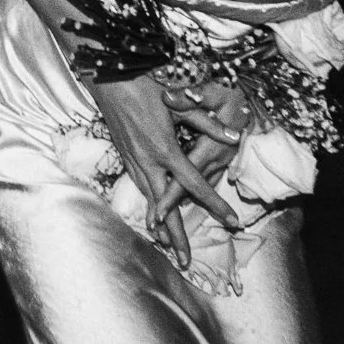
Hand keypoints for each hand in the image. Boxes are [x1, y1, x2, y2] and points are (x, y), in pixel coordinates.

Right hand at [86, 75, 242, 267]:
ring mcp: (135, 162)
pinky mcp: (127, 158)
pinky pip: (141, 189)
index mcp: (166, 150)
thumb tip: (233, 135)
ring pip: (151, 201)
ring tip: (171, 248)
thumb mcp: (180, 103)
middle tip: (186, 261)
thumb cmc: (147, 88)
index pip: (195, 184)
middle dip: (177, 236)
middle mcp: (149, 162)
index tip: (232, 221)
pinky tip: (154, 219)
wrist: (110, 81)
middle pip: (166, 207)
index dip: (215, 204)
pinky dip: (149, 207)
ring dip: (162, 226)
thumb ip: (207, 123)